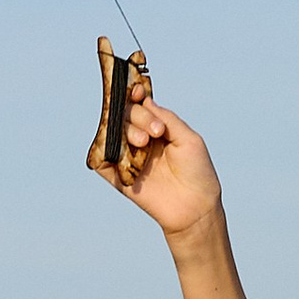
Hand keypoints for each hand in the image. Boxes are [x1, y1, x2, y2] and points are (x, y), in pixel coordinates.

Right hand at [91, 64, 221, 239]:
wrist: (195, 207)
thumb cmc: (197, 172)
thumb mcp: (188, 139)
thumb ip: (166, 118)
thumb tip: (145, 101)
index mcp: (157, 128)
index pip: (140, 106)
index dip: (135, 96)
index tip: (136, 91)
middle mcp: (141, 140)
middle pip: (126, 115)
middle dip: (138, 117)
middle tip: (155, 132)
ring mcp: (129, 157)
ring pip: (113, 133)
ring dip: (126, 131)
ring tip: (143, 142)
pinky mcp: (119, 177)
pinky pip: (101, 161)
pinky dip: (104, 152)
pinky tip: (120, 151)